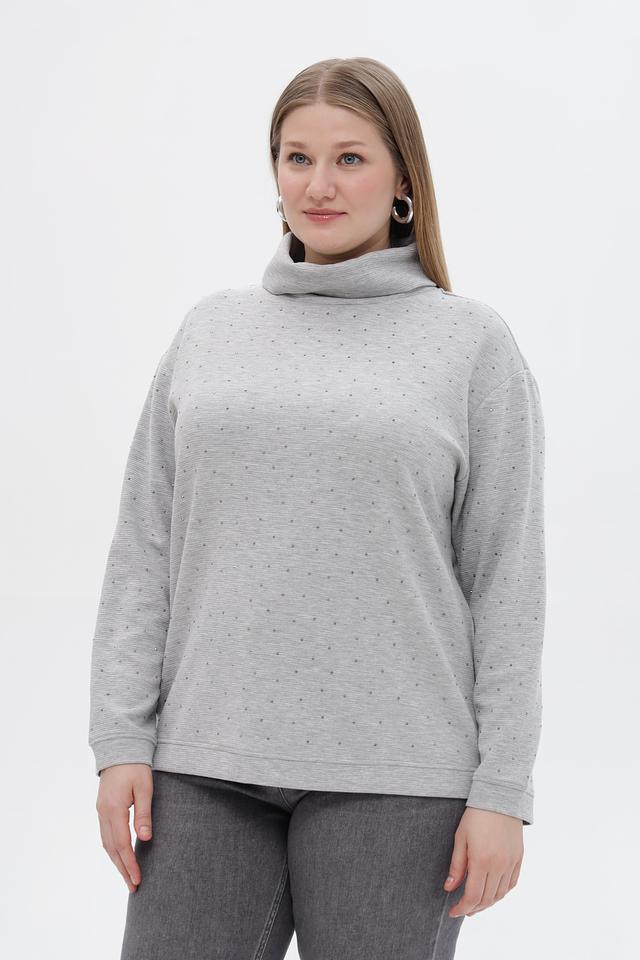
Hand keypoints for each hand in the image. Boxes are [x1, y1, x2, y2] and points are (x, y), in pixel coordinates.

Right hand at [96, 763, 153, 892]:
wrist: (119, 747)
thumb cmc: (135, 766)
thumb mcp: (144, 787)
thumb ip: (144, 813)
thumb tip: (144, 838)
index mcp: (114, 809)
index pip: (121, 844)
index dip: (129, 864)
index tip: (137, 880)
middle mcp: (103, 813)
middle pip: (111, 849)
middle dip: (122, 869)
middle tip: (133, 887)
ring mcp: (101, 811)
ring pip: (106, 843)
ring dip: (116, 861)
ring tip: (127, 876)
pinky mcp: (102, 808)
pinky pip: (106, 834)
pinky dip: (112, 849)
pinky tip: (120, 855)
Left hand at [443, 806, 523, 916]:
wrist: (500, 797)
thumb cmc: (476, 815)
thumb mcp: (460, 838)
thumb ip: (456, 866)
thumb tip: (449, 888)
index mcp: (482, 861)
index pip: (473, 896)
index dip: (462, 907)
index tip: (453, 911)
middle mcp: (499, 865)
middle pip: (487, 899)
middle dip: (474, 908)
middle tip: (463, 909)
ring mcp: (511, 862)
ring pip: (501, 894)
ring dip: (488, 903)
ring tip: (476, 904)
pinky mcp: (519, 857)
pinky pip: (512, 883)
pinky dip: (502, 892)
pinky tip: (493, 892)